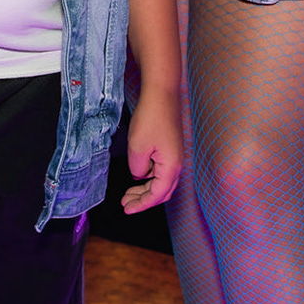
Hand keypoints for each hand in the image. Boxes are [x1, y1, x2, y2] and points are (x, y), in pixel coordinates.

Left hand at [120, 88, 182, 213]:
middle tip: (126, 204)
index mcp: (171, 167)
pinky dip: (148, 176)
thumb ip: (137, 168)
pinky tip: (137, 174)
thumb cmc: (151, 118)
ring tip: (128, 193)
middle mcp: (176, 164)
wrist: (161, 94)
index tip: (127, 209)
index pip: (157, 195)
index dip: (142, 204)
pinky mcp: (170, 147)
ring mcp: (174, 155)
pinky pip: (160, 169)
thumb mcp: (137, 148)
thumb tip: (139, 174)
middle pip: (161, 191)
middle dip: (144, 200)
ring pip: (160, 181)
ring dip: (145, 188)